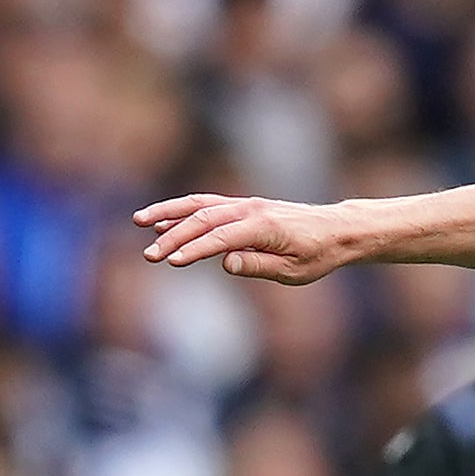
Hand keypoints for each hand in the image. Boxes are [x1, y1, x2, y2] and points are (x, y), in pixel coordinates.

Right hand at [134, 192, 356, 283]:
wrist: (334, 230)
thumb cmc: (317, 254)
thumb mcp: (294, 271)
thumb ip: (259, 266)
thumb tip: (226, 263)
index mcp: (262, 226)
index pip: (220, 238)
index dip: (194, 250)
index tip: (171, 261)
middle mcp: (250, 209)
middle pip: (203, 220)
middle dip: (173, 237)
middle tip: (149, 255)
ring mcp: (244, 204)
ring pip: (199, 205)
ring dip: (168, 213)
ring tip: (139, 221)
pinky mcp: (242, 206)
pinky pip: (207, 204)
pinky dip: (183, 210)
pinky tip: (163, 219)